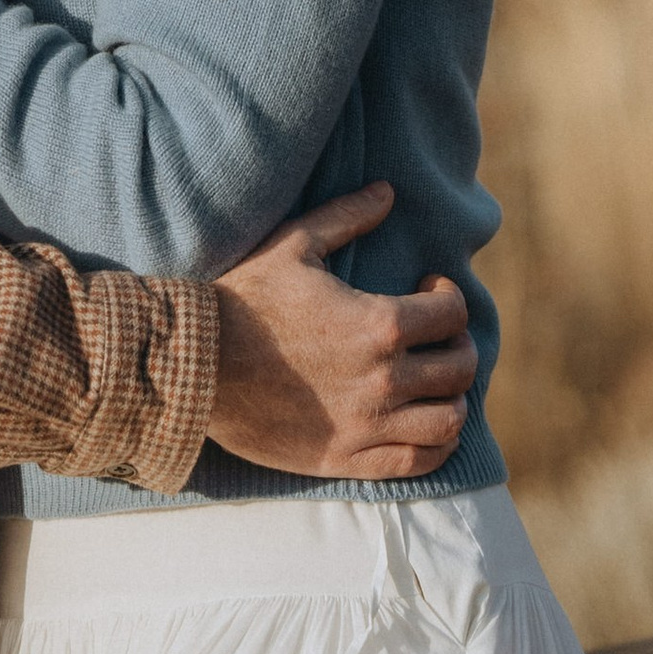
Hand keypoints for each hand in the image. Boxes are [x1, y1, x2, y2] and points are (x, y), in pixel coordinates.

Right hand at [205, 185, 476, 482]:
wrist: (193, 367)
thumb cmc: (242, 301)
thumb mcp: (292, 246)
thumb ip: (347, 217)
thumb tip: (388, 191)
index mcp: (379, 324)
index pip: (453, 314)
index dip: (449, 297)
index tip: (430, 292)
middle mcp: (385, 379)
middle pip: (460, 366)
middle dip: (458, 344)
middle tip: (439, 337)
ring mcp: (368, 424)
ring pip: (450, 420)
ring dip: (453, 397)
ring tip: (435, 384)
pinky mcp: (349, 458)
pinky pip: (419, 462)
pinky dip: (438, 445)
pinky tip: (428, 426)